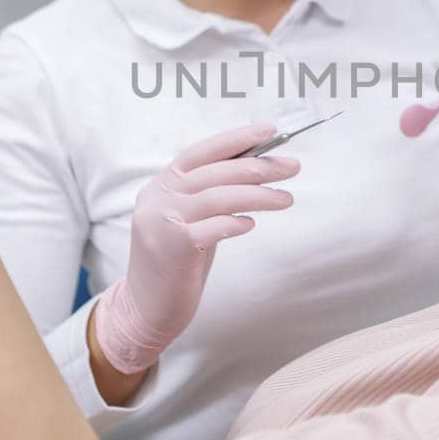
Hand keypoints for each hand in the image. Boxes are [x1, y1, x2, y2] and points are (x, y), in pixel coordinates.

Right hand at [95, 123, 300, 373]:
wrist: (145, 308)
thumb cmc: (177, 260)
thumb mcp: (190, 218)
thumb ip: (212, 193)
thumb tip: (258, 165)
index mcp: (162, 184)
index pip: (202, 151)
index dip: (236, 138)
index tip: (270, 131)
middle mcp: (158, 197)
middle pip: (216, 172)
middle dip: (259, 166)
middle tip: (293, 166)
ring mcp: (162, 222)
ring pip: (219, 197)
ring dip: (258, 195)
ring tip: (286, 198)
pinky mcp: (172, 248)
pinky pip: (213, 227)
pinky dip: (236, 222)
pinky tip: (251, 224)